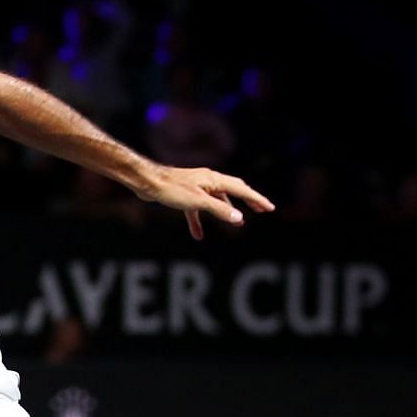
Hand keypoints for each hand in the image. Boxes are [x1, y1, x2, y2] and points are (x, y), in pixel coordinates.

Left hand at [139, 164, 274, 240]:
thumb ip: (219, 210)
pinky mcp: (184, 195)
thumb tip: (239, 218)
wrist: (147, 182)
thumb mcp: (198, 202)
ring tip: (237, 222)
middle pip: (234, 190)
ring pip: (217, 200)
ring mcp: (196, 187)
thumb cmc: (171, 189)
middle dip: (248, 201)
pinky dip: (200, 221)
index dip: (256, 199)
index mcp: (214, 180)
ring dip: (227, 211)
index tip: (269, 208)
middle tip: (261, 210)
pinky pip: (197, 209)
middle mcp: (208, 180)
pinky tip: (199, 236)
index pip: (241, 189)